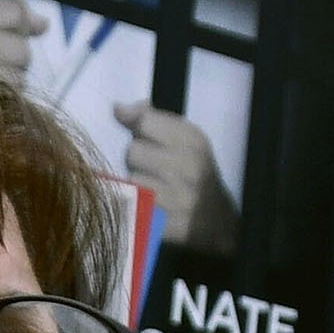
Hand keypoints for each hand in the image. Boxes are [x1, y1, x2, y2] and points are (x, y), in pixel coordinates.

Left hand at [117, 100, 237, 253]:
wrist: (214, 219)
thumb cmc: (193, 172)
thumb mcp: (183, 138)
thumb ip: (150, 119)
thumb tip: (118, 109)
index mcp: (193, 142)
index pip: (145, 122)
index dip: (140, 129)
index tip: (147, 138)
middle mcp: (187, 168)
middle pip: (132, 152)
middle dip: (136, 159)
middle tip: (150, 168)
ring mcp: (176, 198)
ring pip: (130, 179)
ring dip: (134, 183)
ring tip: (151, 187)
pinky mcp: (164, 224)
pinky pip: (130, 205)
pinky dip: (133, 204)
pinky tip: (148, 204)